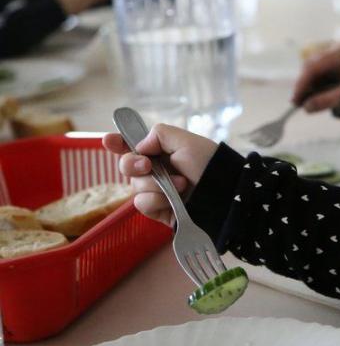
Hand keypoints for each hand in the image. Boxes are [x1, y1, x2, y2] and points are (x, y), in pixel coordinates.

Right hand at [103, 124, 217, 225]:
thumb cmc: (209, 164)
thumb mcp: (186, 141)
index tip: (108, 141)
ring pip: (134, 187)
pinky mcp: (160, 211)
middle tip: (147, 165)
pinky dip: (156, 200)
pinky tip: (173, 199)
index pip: (133, 145)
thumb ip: (159, 134)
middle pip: (126, 166)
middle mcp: (156, 171)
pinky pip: (142, 205)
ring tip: (182, 184)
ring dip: (155, 184)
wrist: (225, 194)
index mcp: (161, 151)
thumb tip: (140, 147)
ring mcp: (157, 192)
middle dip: (132, 164)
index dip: (117, 143)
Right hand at [292, 44, 339, 112]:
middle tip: (299, 103)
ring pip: (319, 67)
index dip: (301, 85)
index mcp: (339, 53)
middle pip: (313, 65)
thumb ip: (326, 101)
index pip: (312, 67)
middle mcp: (338, 49)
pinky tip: (320, 94)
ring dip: (312, 84)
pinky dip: (322, 82)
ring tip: (309, 101)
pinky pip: (327, 69)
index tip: (295, 101)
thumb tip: (306, 108)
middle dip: (305, 85)